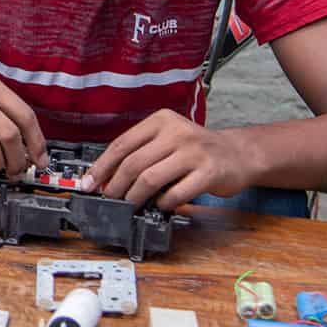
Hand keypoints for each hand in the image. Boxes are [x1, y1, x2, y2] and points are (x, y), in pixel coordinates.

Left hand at [87, 109, 255, 210]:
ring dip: (135, 197)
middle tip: (110, 199)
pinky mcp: (209, 172)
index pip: (122, 144)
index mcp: (161, 120)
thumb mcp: (168, 140)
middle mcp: (176, 132)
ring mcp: (194, 152)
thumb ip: (142, 153)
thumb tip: (108, 178)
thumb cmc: (197, 150)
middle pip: (133, 163)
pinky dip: (163, 204)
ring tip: (131, 205)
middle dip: (116, 186)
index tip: (89, 183)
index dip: (102, 167)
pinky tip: (161, 205)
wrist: (238, 153)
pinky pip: (176, 193)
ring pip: (150, 178)